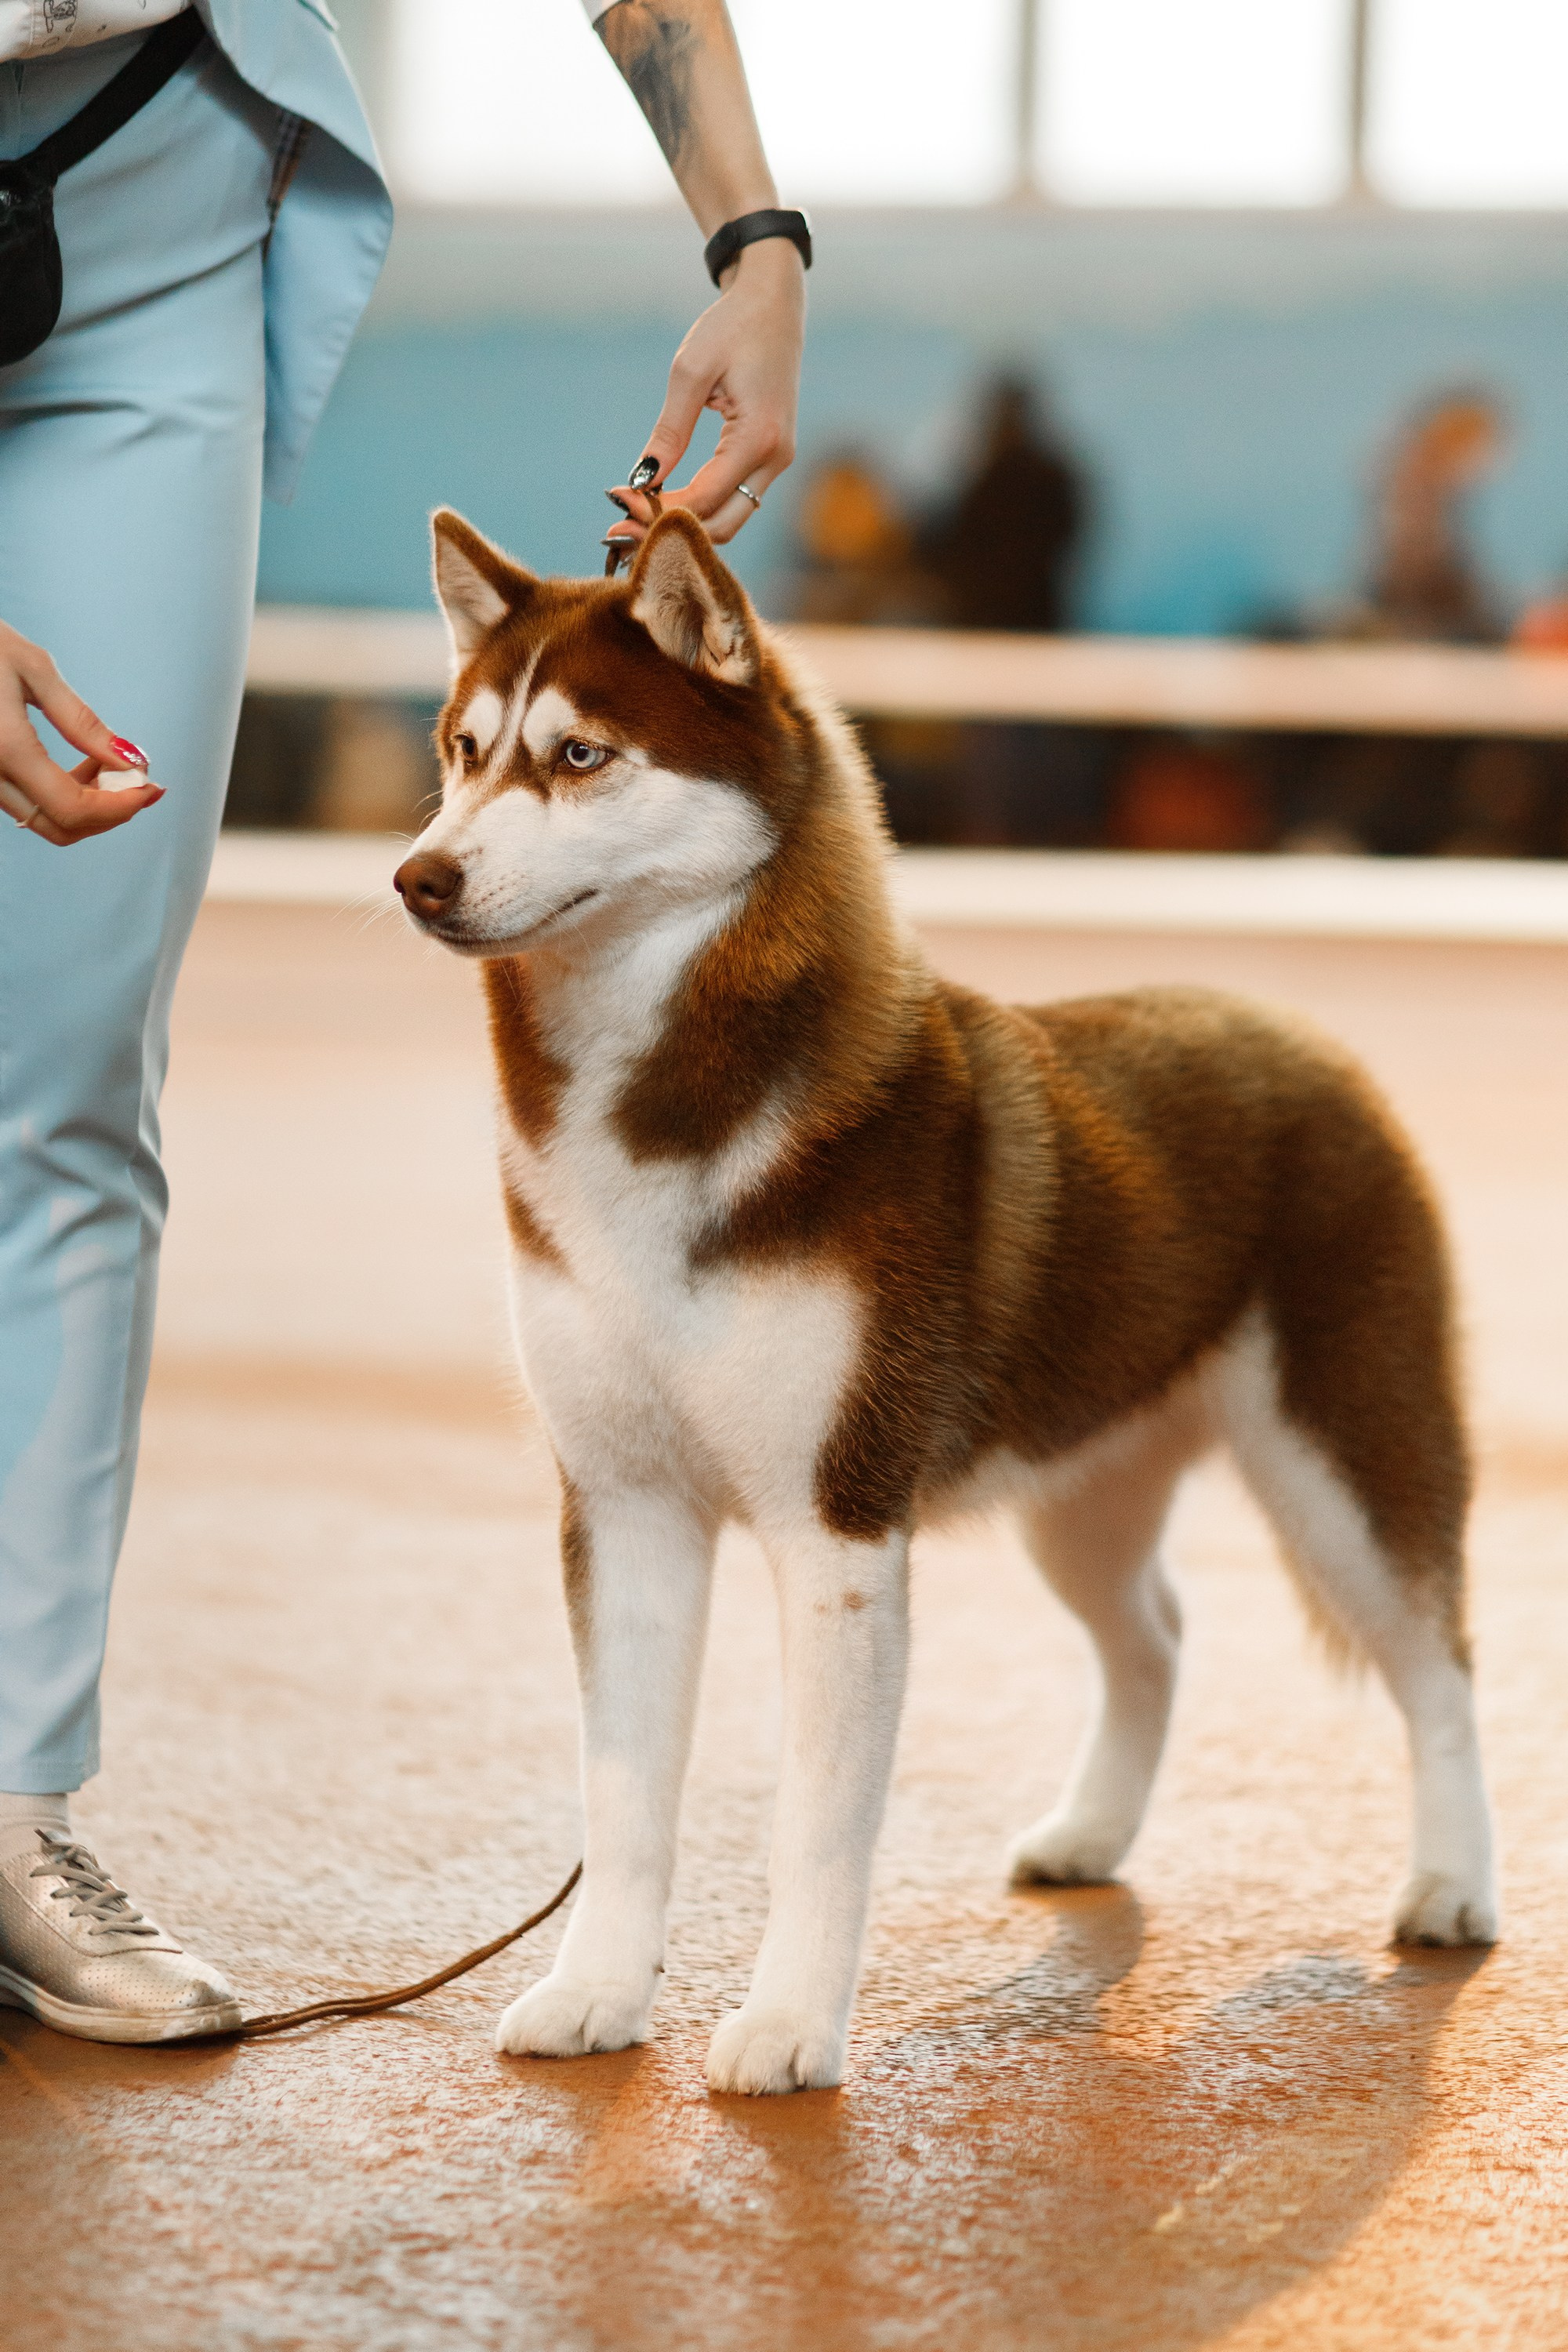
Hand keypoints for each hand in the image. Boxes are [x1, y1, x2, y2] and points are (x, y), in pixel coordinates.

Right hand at [0, 620, 163, 846]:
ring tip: (114, 767)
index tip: (152, 786)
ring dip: (90, 806)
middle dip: (109, 813)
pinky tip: (85, 764)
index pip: (73, 808)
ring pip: (45, 821)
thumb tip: (130, 760)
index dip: (120, 807)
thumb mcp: (34, 668)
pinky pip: (30, 804)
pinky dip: (66, 796)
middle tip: (142, 782)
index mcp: (5, 749)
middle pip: (61, 827)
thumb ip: (81, 721)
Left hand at [606, 237, 803, 550]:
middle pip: (721, 525)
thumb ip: (668, 432)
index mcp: (759, 437)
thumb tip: (641, 482)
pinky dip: (700, 508)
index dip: (658, 511)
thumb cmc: (732, 327)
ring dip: (685, 526)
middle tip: (619, 531)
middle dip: (670, 534)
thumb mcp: (690, 372)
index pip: (704, 498)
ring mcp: (778, 461)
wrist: (773, 303)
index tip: (616, 505)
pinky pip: (735, 499)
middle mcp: (776, 458)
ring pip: (730, 519)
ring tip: (634, 521)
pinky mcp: (771, 457)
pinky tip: (663, 504)